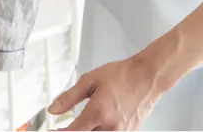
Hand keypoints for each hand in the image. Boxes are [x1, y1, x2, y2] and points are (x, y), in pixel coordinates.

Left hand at [47, 57, 161, 131]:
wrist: (148, 76)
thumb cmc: (123, 76)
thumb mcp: (90, 81)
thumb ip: (69, 97)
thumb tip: (54, 109)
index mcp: (98, 113)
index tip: (54, 131)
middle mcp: (111, 127)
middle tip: (66, 128)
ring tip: (83, 126)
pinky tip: (98, 126)